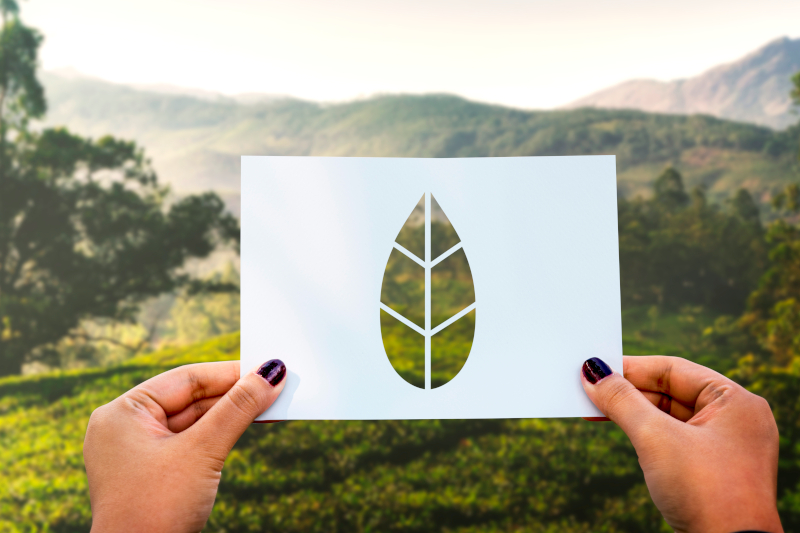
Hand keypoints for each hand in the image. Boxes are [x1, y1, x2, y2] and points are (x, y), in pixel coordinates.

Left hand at [83, 359, 286, 532]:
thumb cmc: (157, 510)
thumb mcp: (203, 452)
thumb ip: (238, 408)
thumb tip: (271, 373)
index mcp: (122, 413)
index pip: (186, 379)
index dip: (230, 373)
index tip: (268, 368)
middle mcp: (125, 427)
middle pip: (191, 398)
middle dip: (234, 395)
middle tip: (276, 386)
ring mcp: (137, 451)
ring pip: (194, 420)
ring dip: (231, 415)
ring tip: (270, 404)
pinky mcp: (153, 472)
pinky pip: (191, 441)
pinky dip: (219, 435)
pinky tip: (247, 426)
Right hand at [581, 356, 781, 532]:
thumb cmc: (704, 491)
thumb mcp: (655, 438)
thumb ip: (621, 400)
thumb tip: (592, 373)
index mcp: (735, 400)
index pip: (673, 369)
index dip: (630, 368)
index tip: (594, 369)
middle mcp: (735, 418)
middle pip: (669, 391)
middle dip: (627, 393)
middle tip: (588, 391)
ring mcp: (725, 445)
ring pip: (669, 416)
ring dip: (633, 413)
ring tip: (595, 410)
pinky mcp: (713, 469)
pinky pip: (673, 438)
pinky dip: (646, 434)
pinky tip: (621, 431)